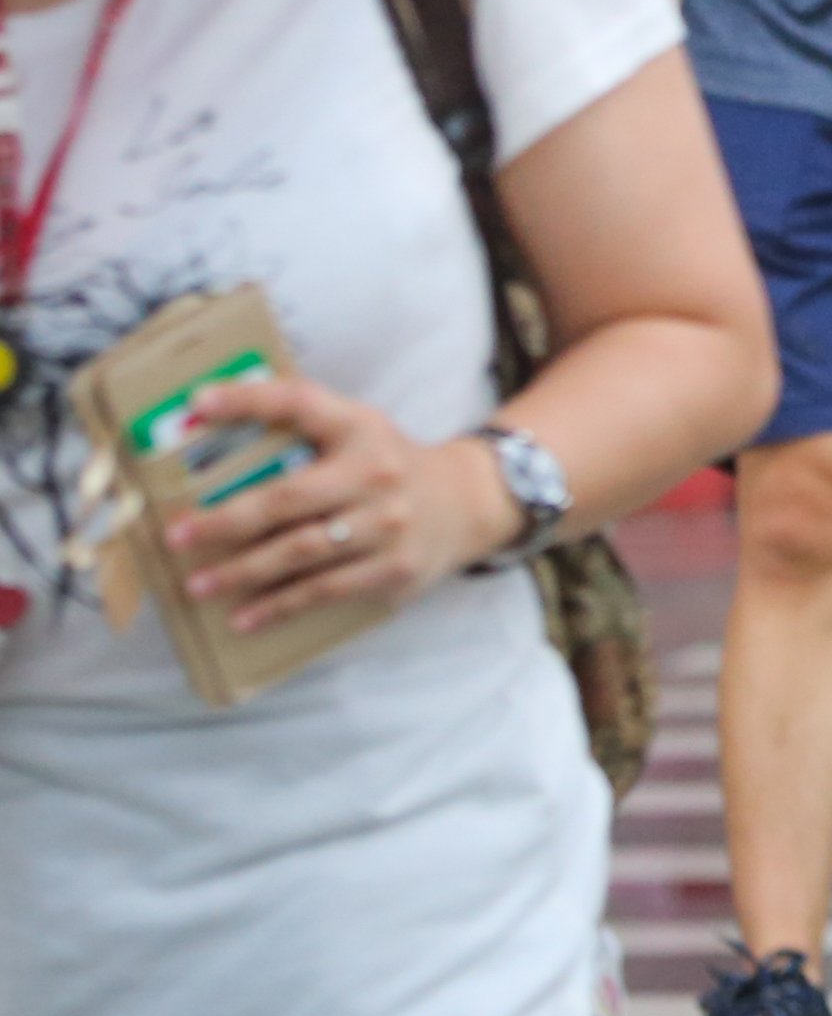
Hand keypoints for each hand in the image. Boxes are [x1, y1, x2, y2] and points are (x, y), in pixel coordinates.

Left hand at [162, 372, 513, 630]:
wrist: (468, 502)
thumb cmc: (387, 465)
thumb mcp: (357, 429)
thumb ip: (300, 425)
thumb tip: (208, 422)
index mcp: (362, 429)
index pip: (301, 403)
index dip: (249, 400)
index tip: (198, 402)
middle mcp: (378, 474)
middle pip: (290, 498)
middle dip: (227, 520)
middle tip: (179, 537)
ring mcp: (389, 525)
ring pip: (304, 553)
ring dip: (244, 571)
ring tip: (198, 584)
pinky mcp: (395, 569)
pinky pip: (327, 590)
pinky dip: (280, 604)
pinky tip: (244, 616)